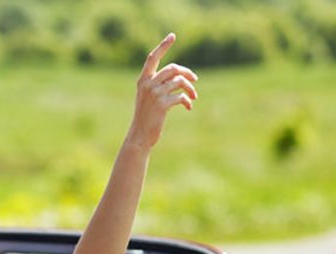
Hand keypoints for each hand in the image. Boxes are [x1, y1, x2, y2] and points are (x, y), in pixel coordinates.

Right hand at [126, 33, 197, 149]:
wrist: (140, 135)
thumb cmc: (147, 116)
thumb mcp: (149, 97)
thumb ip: (160, 84)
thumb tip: (182, 76)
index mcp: (143, 80)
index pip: (153, 58)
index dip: (163, 46)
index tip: (172, 36)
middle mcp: (147, 84)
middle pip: (173, 68)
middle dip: (187, 73)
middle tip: (195, 80)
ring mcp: (154, 94)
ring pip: (179, 81)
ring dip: (190, 89)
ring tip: (194, 97)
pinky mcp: (162, 104)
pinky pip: (181, 96)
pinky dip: (188, 100)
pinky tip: (189, 107)